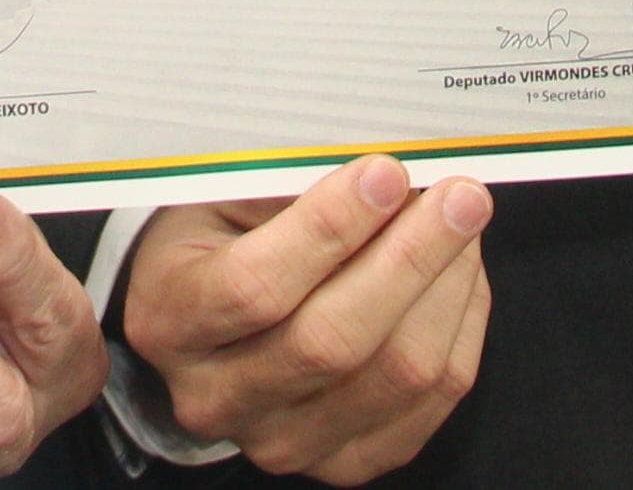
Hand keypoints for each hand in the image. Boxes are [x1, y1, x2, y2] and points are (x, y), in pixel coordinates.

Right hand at [119, 155, 490, 482]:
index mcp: (169, 321)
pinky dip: (459, 327)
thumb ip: (291, 186)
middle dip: (410, 258)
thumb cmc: (219, 238)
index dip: (328, 229)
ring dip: (446, 287)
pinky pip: (432, 400)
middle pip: (332, 341)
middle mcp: (217, 398)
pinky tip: (458, 273)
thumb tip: (385, 172)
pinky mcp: (346, 460)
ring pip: (396, 373)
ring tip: (462, 221)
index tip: (385, 172)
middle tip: (459, 195)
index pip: (253, 286)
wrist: (210, 319)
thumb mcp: (223, 195)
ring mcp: (284, 442)